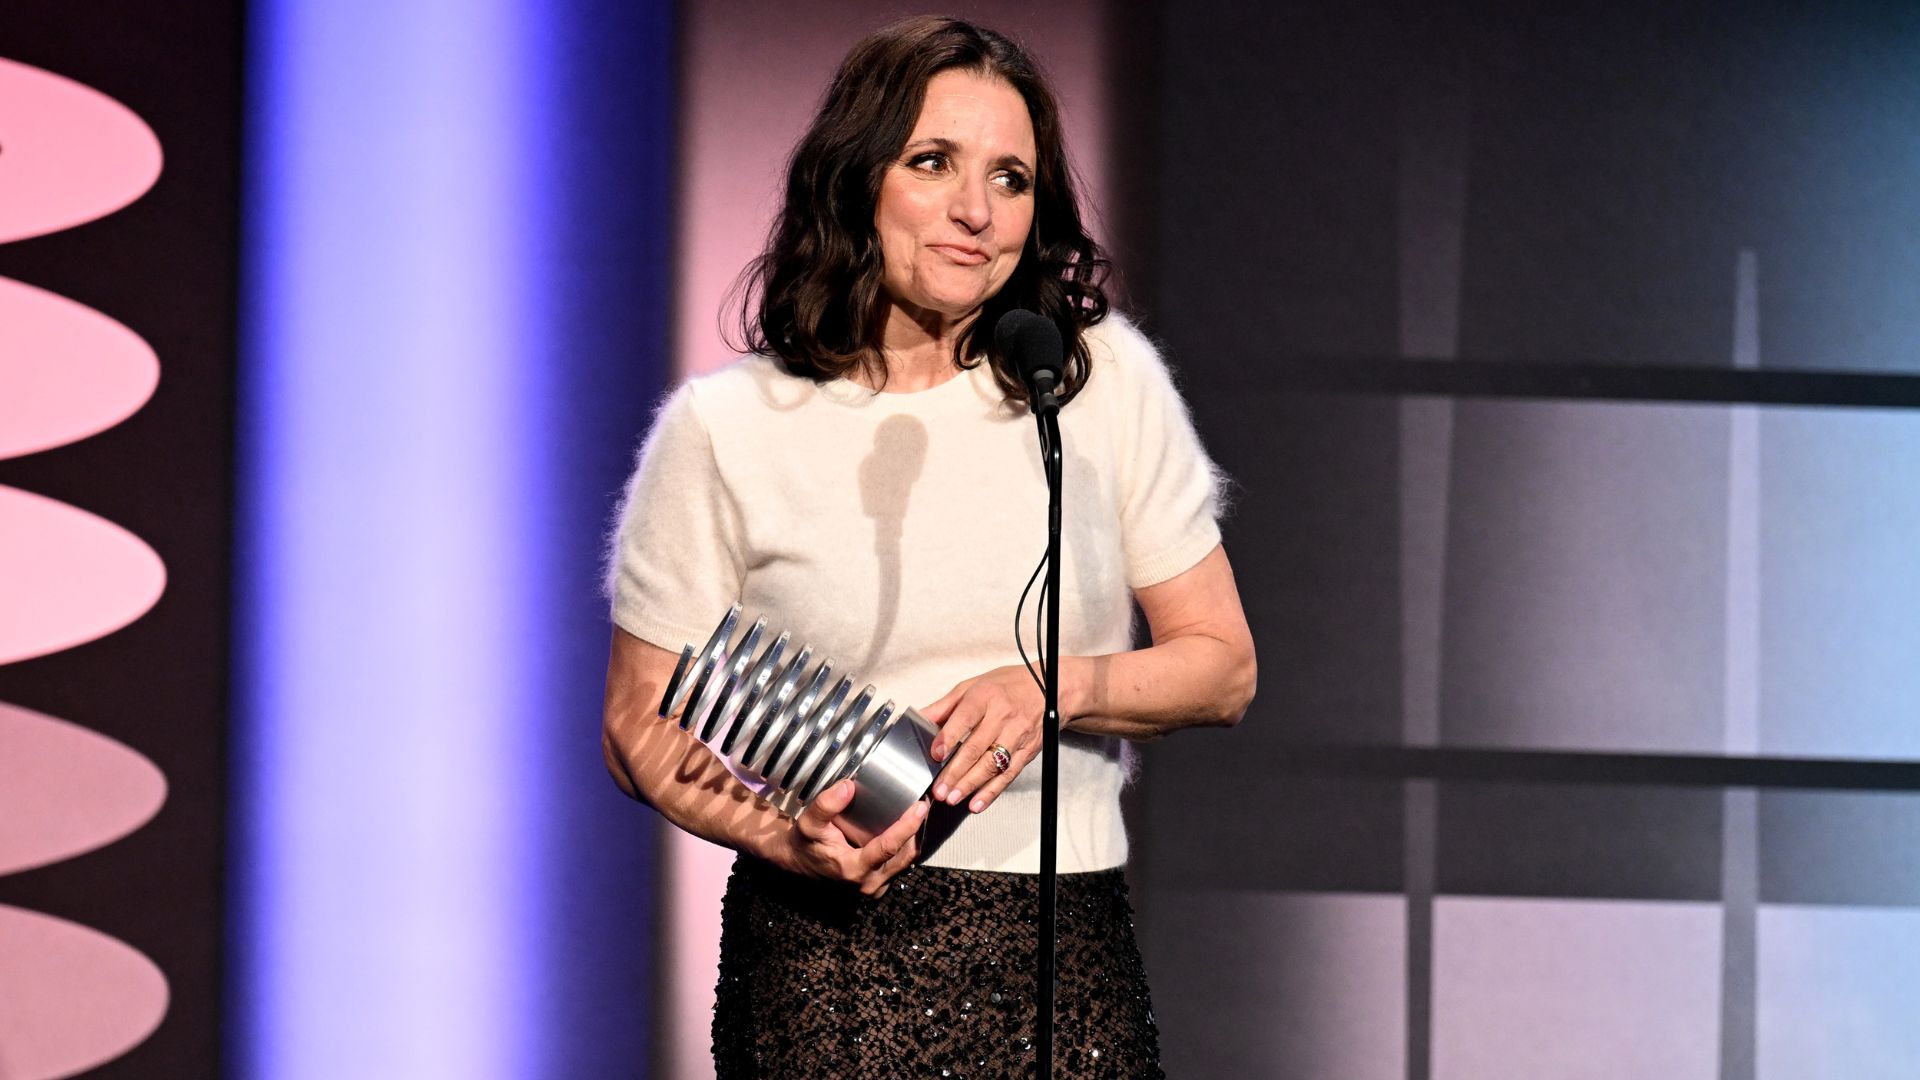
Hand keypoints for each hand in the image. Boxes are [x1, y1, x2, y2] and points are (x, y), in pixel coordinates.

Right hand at [772, 778, 926, 896]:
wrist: (798, 863)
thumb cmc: (805, 843)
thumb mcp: (809, 823)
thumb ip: (826, 805)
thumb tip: (848, 786)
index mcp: (853, 869)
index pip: (888, 847)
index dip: (907, 827)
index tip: (920, 807)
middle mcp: (867, 883)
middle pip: (905, 856)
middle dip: (917, 830)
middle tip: (924, 804)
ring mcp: (874, 888)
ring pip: (905, 862)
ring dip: (914, 838)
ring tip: (918, 813)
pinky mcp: (877, 886)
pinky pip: (899, 866)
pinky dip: (905, 847)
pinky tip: (907, 828)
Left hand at [921, 664, 1046, 813]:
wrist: (1050, 689)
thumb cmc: (1008, 685)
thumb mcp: (974, 685)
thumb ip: (945, 706)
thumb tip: (919, 718)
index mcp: (985, 696)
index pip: (964, 719)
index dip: (949, 737)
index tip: (935, 754)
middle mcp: (1002, 716)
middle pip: (976, 747)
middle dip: (956, 771)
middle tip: (939, 789)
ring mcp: (1017, 735)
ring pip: (991, 764)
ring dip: (971, 784)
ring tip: (952, 798)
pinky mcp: (1027, 751)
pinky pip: (1009, 775)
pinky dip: (992, 791)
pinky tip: (977, 803)